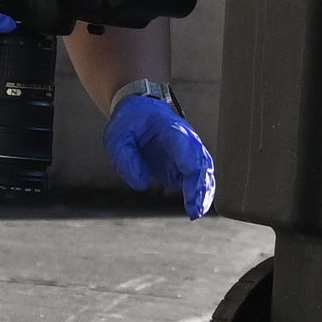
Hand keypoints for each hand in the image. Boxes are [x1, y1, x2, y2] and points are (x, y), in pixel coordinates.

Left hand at [106, 80, 215, 218]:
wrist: (139, 109)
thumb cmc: (129, 122)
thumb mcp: (117, 137)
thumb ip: (126, 160)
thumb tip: (142, 184)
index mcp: (172, 130)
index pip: (189, 151)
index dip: (193, 174)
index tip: (191, 194)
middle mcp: (186, 141)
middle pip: (202, 165)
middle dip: (201, 188)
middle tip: (195, 211)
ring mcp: (188, 152)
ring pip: (204, 173)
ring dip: (203, 193)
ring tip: (196, 213)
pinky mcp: (183, 163)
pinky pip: (197, 179)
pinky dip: (199, 193)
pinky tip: (195, 208)